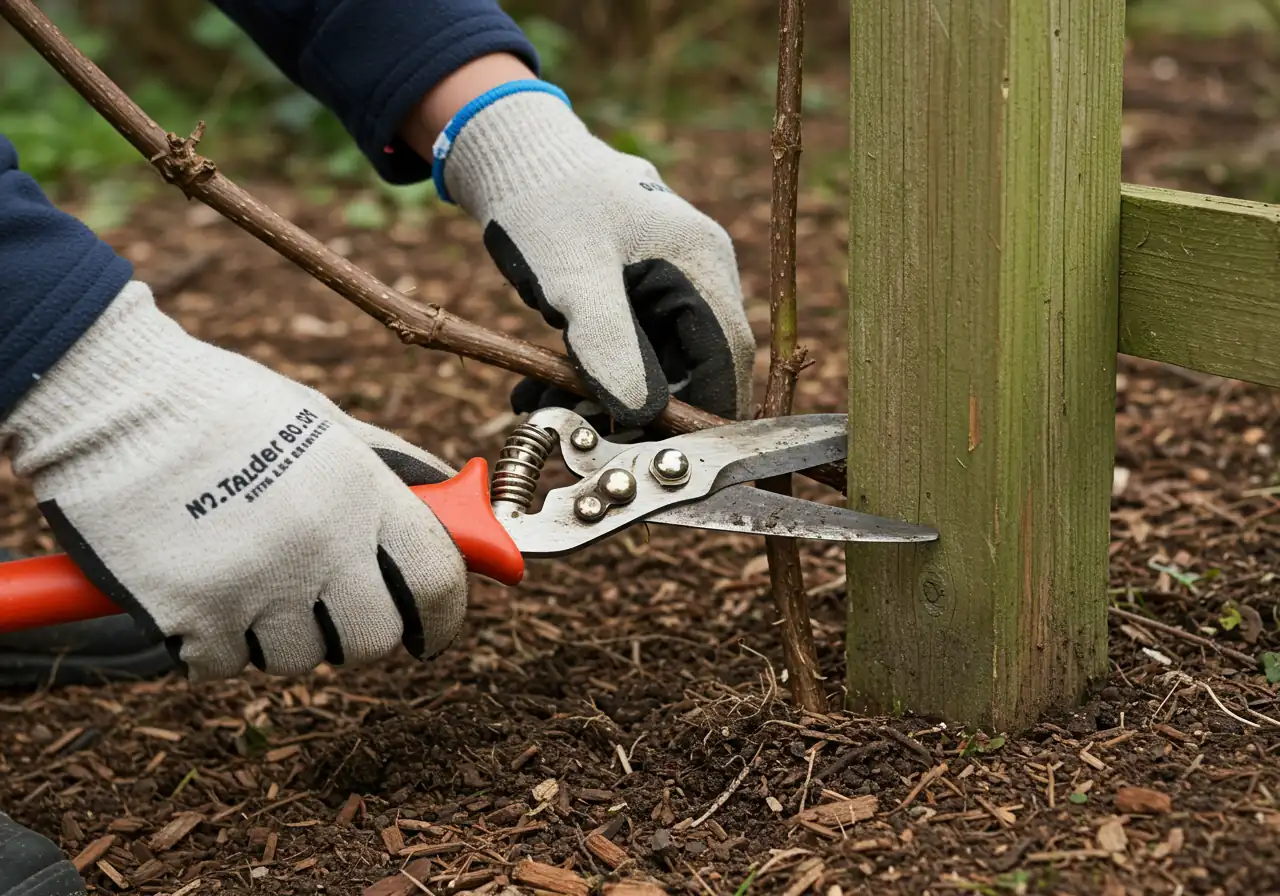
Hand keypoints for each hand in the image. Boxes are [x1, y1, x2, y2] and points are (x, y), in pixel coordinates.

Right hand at [0, 282, 467, 681]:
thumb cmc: (220, 402)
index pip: (437, 580)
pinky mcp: (192, 614)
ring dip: (282, 635)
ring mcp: (256, 584)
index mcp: (362, 492)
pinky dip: (216, 644)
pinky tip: (201, 592)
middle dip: (359, 635)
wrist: (111, 397)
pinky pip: (225, 665)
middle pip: (374, 639)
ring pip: (297, 658)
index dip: (445, 618)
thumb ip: (389, 467)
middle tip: (334, 613)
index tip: (433, 632)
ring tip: (252, 579)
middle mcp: (320, 544)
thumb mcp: (323, 420)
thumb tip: (455, 493)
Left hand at [435, 87, 755, 427]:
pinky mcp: (632, 292)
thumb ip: (610, 345)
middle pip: (692, 366)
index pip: (728, 355)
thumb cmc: (545, 201)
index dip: (710, 410)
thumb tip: (642, 414)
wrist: (510, 155)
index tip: (672, 453)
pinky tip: (539, 391)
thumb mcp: (574, 277)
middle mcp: (694, 273)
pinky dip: (587, 374)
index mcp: (699, 261)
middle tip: (587, 436)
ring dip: (604, 396)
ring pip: (652, 364)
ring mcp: (663, 283)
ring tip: (542, 409)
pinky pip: (623, 348)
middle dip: (641, 410)